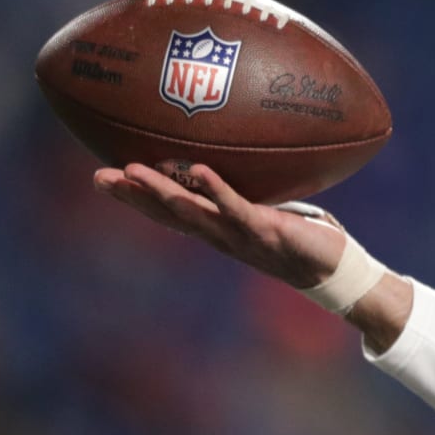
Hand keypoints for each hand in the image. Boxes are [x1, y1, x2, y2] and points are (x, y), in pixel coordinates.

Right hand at [94, 162, 344, 289]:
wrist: (335, 273)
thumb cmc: (303, 237)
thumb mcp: (268, 212)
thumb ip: (249, 193)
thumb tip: (231, 162)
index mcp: (219, 231)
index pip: (168, 214)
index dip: (135, 199)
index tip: (104, 178)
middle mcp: (222, 236)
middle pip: (168, 215)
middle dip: (133, 196)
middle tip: (99, 176)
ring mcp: (241, 235)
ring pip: (193, 213)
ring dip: (162, 192)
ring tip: (133, 170)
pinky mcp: (266, 230)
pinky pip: (237, 209)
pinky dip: (217, 190)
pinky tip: (199, 171)